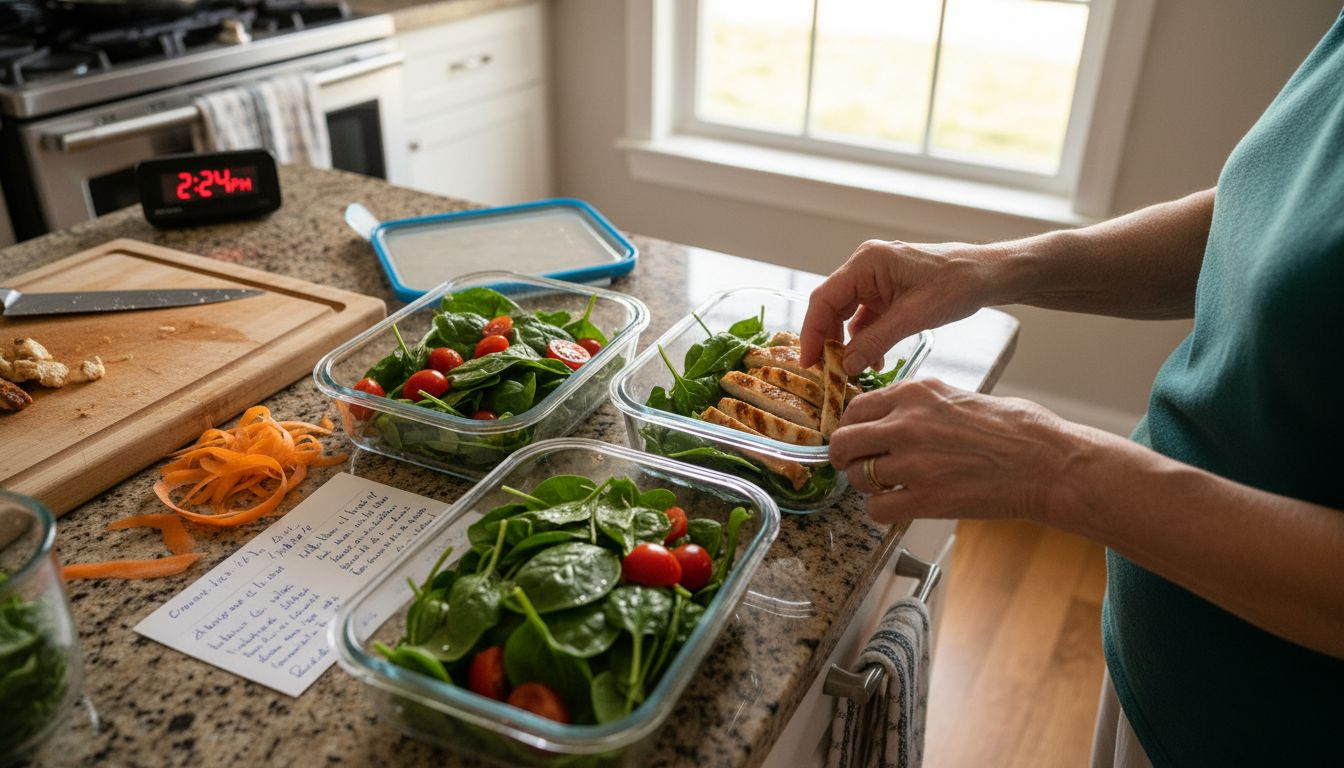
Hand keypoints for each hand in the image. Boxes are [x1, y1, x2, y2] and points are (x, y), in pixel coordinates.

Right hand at [801, 239, 999, 374]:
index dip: (812, 332)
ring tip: (851, 370)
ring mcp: (876, 279)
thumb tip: (845, 366)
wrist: (987, 275)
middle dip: (828, 340)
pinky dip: (865, 339)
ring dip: (848, 342)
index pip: (824, 299)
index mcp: (866, 262)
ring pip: (846, 314)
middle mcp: (865, 267)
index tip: (809, 362)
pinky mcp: (887, 291)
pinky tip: (873, 359)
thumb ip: (874, 341)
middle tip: (824, 371)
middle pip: (831, 306)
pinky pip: (865, 317)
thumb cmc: (956, 284)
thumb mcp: (912, 317)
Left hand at [828, 378, 1085, 524]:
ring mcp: (914, 463)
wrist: (1047, 462)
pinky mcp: (927, 499)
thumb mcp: (958, 396)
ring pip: (858, 477)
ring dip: (867, 485)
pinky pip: (876, 508)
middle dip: (844, 457)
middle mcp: (907, 424)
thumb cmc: (1015, 429)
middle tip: (854, 465)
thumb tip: (889, 416)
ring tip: (889, 486)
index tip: (857, 438)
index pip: (855, 407)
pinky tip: (900, 505)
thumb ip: (917, 405)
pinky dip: (882, 511)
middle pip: (843, 441)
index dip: (851, 426)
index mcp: (916, 393)